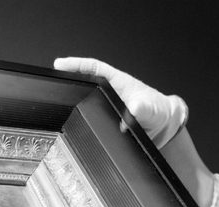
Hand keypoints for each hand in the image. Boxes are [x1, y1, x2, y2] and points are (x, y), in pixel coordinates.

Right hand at [53, 57, 186, 147]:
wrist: (164, 129)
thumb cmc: (159, 113)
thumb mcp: (152, 110)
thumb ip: (143, 108)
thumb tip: (133, 109)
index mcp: (119, 83)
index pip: (95, 68)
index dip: (77, 65)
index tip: (61, 64)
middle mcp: (111, 93)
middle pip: (86, 82)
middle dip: (70, 81)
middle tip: (54, 83)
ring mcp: (108, 106)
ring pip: (86, 101)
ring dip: (74, 102)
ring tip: (59, 103)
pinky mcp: (107, 120)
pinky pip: (90, 118)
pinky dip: (81, 120)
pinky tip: (72, 123)